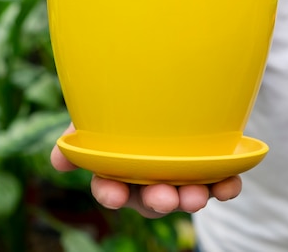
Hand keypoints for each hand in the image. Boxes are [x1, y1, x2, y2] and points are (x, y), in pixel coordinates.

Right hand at [50, 123, 242, 217]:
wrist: (170, 87)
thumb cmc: (127, 105)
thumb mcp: (100, 113)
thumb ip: (81, 133)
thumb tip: (57, 160)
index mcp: (121, 169)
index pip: (111, 187)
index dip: (111, 193)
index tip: (115, 195)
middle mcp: (150, 177)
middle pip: (152, 197)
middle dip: (158, 200)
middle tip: (166, 198)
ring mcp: (181, 174)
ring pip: (185, 194)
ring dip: (191, 197)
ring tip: (196, 195)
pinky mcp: (209, 168)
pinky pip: (219, 183)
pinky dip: (225, 186)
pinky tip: (230, 185)